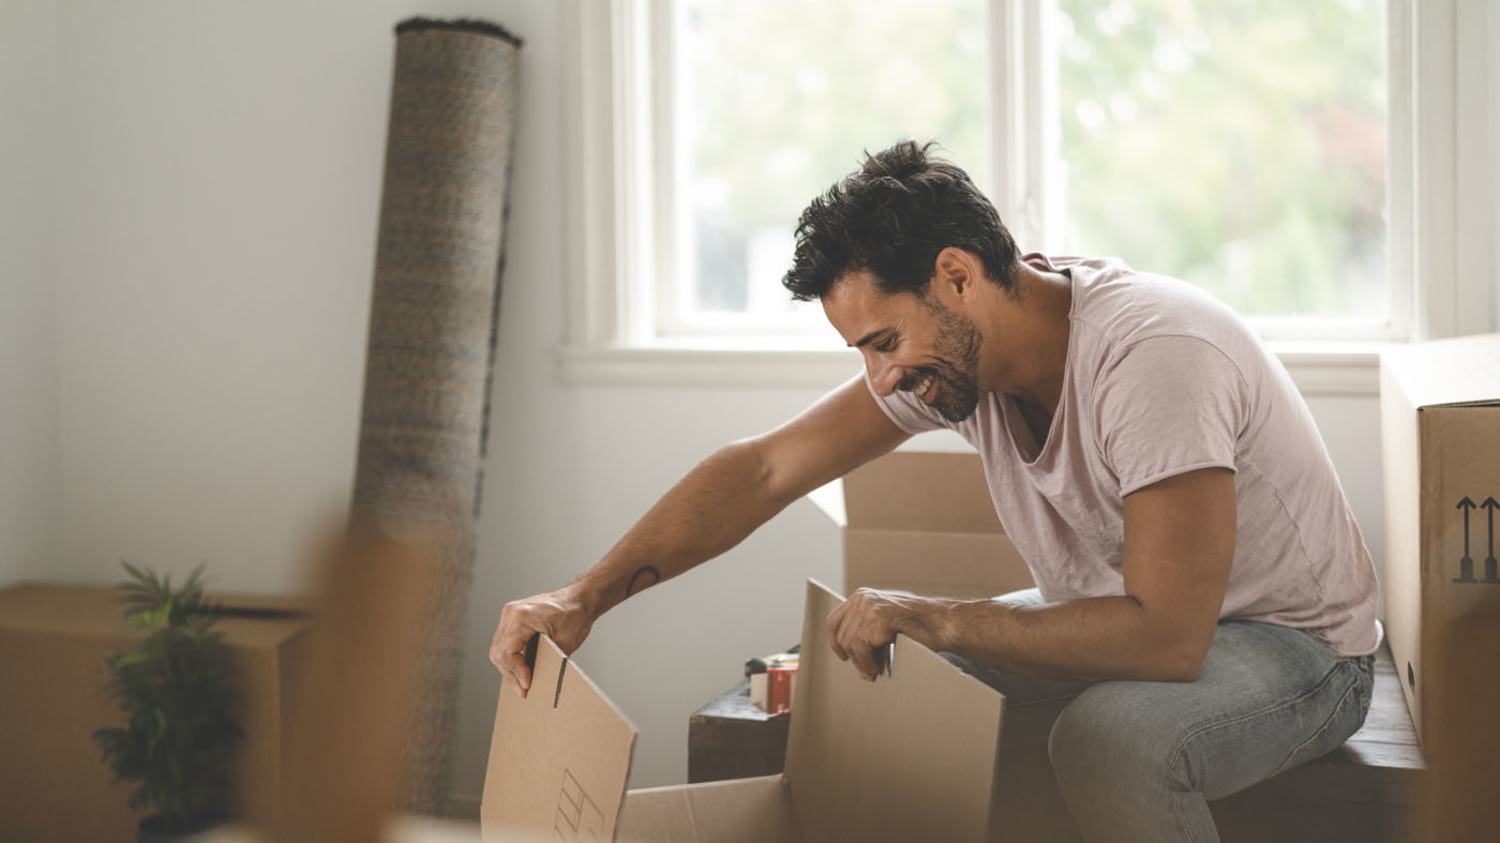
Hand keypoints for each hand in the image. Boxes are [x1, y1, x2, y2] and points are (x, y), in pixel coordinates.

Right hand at [490, 586, 597, 696]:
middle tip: (523, 691)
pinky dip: (511, 657)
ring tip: (522, 684)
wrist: (581, 597)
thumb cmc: (576, 615)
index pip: (507, 652)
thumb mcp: (563, 645)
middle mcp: (511, 613)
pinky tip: (520, 669)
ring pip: (499, 648)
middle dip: (511, 674)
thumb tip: (534, 684)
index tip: (528, 684)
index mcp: (521, 617)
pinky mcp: (513, 617)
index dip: (516, 672)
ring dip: (509, 667)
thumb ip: (546, 664)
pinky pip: (504, 641)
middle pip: (499, 652)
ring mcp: (510, 614)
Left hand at [826, 588, 950, 681]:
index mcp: (862, 596)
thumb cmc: (919, 624)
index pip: (833, 620)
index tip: (843, 656)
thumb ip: (866, 627)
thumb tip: (848, 652)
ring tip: (872, 672)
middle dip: (852, 657)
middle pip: (841, 635)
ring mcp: (869, 608)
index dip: (835, 642)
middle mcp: (862, 599)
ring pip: (850, 644)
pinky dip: (867, 663)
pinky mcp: (878, 620)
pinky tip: (877, 668)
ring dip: (861, 663)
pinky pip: (861, 649)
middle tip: (866, 671)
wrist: (942, 621)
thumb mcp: (886, 618)